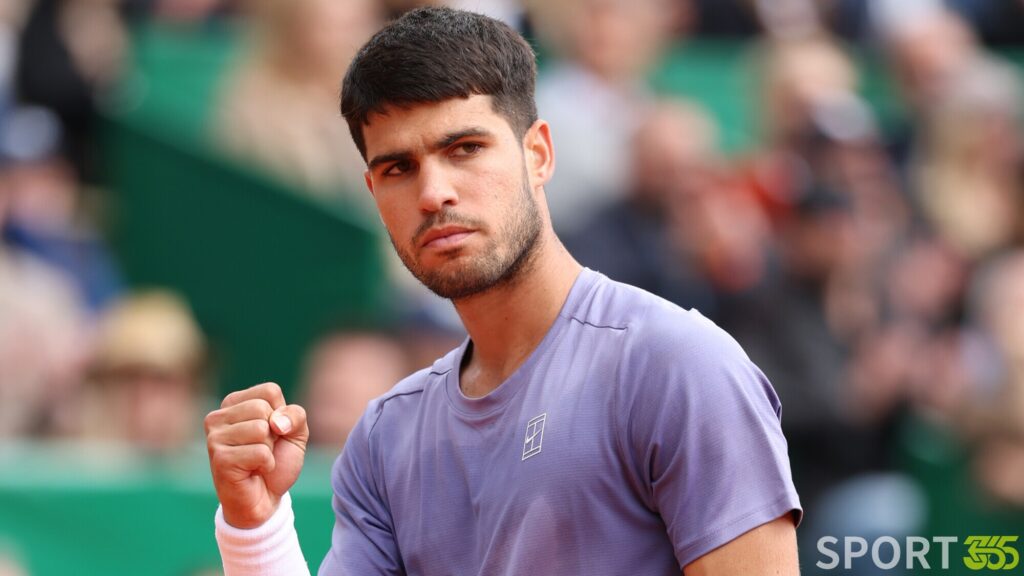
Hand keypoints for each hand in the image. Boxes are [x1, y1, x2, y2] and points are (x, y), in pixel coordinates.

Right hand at [205, 382, 308, 528]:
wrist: (264, 501)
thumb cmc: (276, 462)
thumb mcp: (295, 432)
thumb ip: (295, 415)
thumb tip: (276, 422)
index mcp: (233, 403)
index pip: (269, 391)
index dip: (282, 415)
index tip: (272, 433)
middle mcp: (217, 417)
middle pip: (263, 408)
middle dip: (274, 433)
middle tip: (263, 450)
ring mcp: (214, 438)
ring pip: (261, 429)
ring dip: (269, 450)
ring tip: (256, 461)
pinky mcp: (220, 459)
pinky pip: (260, 452)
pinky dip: (266, 464)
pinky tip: (253, 472)